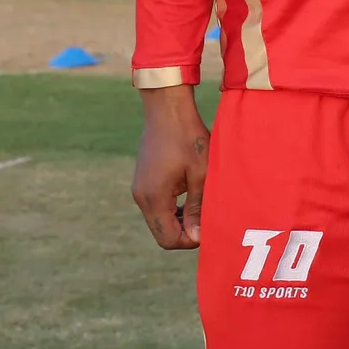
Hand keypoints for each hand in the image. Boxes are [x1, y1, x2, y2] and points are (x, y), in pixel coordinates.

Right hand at [131, 84, 209, 249]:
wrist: (167, 108)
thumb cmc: (188, 137)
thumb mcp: (200, 173)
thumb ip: (198, 207)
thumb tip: (196, 237)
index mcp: (154, 197)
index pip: (167, 238)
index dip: (189, 240)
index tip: (209, 228)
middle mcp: (141, 197)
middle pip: (161, 232)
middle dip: (184, 232)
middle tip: (207, 219)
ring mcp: (139, 189)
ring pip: (159, 220)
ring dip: (179, 220)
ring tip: (201, 207)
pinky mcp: (142, 181)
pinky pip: (156, 206)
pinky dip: (172, 208)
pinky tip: (190, 195)